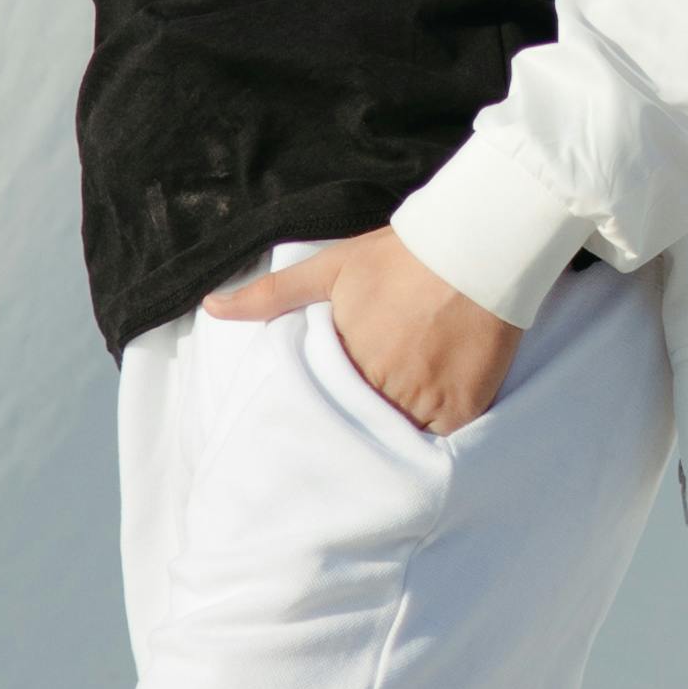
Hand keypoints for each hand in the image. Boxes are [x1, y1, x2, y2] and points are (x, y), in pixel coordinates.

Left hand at [213, 229, 521, 434]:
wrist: (477, 248)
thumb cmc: (400, 257)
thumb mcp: (329, 268)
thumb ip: (270, 293)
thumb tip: (211, 306)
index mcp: (344, 357)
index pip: (324, 401)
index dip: (327, 403)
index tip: (331, 400)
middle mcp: (381, 386)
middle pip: (361, 423)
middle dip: (358, 420)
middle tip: (366, 411)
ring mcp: (423, 401)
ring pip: (398, 437)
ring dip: (394, 431)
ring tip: (397, 418)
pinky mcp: (461, 408)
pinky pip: (440, 440)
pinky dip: (433, 433)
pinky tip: (430, 418)